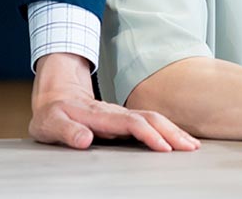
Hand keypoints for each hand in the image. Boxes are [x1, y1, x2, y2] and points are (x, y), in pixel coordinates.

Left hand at [29, 53, 198, 151]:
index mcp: (100, 115)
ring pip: (153, 119)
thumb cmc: (52, 112)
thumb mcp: (50, 123)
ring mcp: (121, 114)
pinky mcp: (123, 119)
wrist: (57, 93)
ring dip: (173, 130)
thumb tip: (84, 139)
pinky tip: (176, 138)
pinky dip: (166, 129)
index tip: (165, 149)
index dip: (149, 135)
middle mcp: (115, 113)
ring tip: (191, 145)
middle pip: (150, 119)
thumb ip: (66, 130)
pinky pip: (150, 122)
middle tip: (190, 148)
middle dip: (172, 132)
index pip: (131, 123)